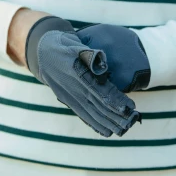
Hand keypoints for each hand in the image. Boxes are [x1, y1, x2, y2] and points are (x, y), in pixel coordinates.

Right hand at [25, 16, 140, 136]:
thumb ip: (88, 53)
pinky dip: (95, 125)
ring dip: (108, 123)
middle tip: (133, 121)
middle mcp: (73, 90)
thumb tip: (102, 63)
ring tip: (124, 130)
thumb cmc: (63, 45)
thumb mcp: (75, 44)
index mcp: (76, 75)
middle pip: (98, 107)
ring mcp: (69, 97)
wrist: (42, 52)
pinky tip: (106, 132)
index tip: (131, 106)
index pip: (100, 92)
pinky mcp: (68, 101)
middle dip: (116, 116)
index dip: (115, 100)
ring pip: (92, 114)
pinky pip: (83, 115)